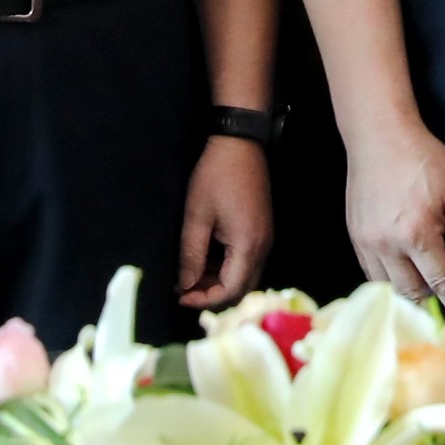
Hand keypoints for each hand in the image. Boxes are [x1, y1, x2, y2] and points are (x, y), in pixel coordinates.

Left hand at [180, 136, 273, 310]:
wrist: (240, 144)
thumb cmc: (216, 176)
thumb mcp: (197, 216)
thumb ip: (192, 256)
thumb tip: (185, 286)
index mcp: (248, 245)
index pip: (230, 291)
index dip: (204, 300)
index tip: (180, 296)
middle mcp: (263, 247)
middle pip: (241, 289)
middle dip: (212, 295)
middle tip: (184, 289)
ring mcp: (265, 239)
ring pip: (245, 277)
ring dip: (219, 282)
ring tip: (190, 275)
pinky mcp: (261, 230)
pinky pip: (247, 261)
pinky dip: (227, 269)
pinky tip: (206, 260)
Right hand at [343, 122, 444, 303]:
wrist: (378, 135)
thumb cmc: (422, 159)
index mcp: (417, 234)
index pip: (442, 281)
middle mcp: (389, 245)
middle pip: (412, 292)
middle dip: (431, 301)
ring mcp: (367, 243)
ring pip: (389, 288)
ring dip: (408, 295)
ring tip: (424, 295)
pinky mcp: (355, 237)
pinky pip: (371, 273)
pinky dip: (387, 282)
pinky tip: (400, 279)